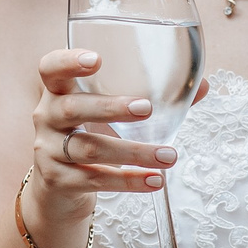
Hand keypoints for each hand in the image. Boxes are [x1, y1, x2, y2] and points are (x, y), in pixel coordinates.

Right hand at [25, 48, 198, 243]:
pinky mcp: (57, 181)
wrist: (60, 188)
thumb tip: (202, 85)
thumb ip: (151, 97)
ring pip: (90, 149)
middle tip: (146, 109)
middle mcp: (46, 117)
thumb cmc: (92, 136)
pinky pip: (95, 180)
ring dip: (133, 152)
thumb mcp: (109, 115)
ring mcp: (48, 150)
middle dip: (110, 108)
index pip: (50, 67)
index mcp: (58, 91)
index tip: (97, 60)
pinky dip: (128, 181)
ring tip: (169, 156)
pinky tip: (154, 180)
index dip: (69, 61)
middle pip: (72, 108)